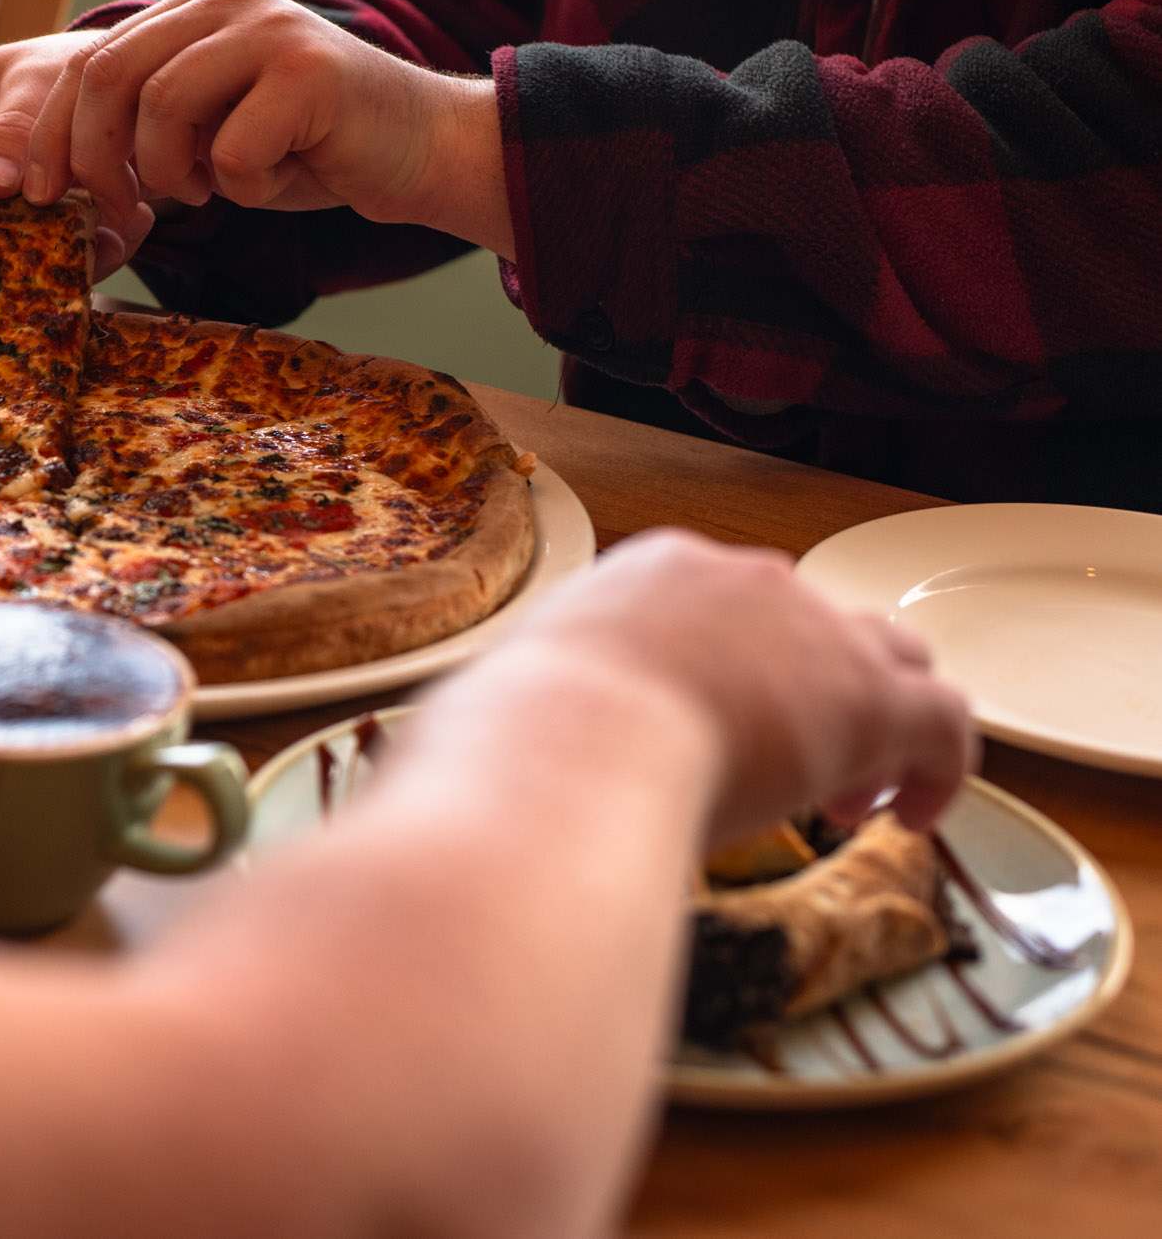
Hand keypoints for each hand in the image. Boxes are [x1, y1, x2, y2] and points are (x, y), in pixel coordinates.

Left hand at [0, 0, 513, 277]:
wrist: (424, 150)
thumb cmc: (310, 151)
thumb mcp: (209, 133)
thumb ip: (144, 127)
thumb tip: (50, 172)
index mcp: (193, 11)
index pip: (89, 64)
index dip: (54, 135)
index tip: (41, 195)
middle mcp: (226, 4)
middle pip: (110, 77)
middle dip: (95, 159)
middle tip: (116, 211)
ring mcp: (269, 30)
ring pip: (161, 109)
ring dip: (176, 174)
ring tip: (216, 188)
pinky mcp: (309, 72)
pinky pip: (233, 151)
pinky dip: (247, 187)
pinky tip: (282, 179)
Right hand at [0, 30, 134, 260]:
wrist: (114, 83)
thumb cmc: (67, 67)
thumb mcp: (42, 85)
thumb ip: (16, 130)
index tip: (0, 259)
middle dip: (13, 256)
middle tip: (75, 254)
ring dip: (55, 259)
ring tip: (111, 242)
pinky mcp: (18, 228)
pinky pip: (34, 259)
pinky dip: (78, 254)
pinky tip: (120, 235)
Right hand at [473, 529, 975, 842]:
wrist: (568, 748)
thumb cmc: (508, 740)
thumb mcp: (502, 705)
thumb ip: (513, 720)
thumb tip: (447, 765)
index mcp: (652, 574)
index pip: (725, 605)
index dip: (731, 674)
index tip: (713, 736)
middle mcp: (741, 581)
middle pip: (812, 621)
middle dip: (806, 692)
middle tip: (780, 773)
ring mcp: (812, 632)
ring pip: (892, 656)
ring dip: (878, 722)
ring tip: (851, 799)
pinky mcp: (870, 699)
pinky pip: (946, 722)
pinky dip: (941, 769)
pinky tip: (910, 820)